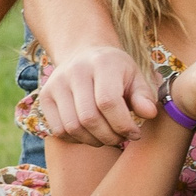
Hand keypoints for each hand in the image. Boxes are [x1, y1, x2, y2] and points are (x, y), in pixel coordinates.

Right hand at [38, 44, 157, 146]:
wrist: (84, 55)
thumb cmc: (116, 71)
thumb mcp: (135, 77)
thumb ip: (144, 95)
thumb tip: (150, 114)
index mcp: (101, 63)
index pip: (108, 102)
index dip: (123, 125)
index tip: (135, 133)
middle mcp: (74, 72)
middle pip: (89, 118)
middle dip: (110, 136)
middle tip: (121, 138)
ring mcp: (56, 84)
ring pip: (72, 127)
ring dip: (94, 140)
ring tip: (108, 137)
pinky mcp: (45, 97)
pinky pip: (59, 130)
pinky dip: (77, 139)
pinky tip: (91, 133)